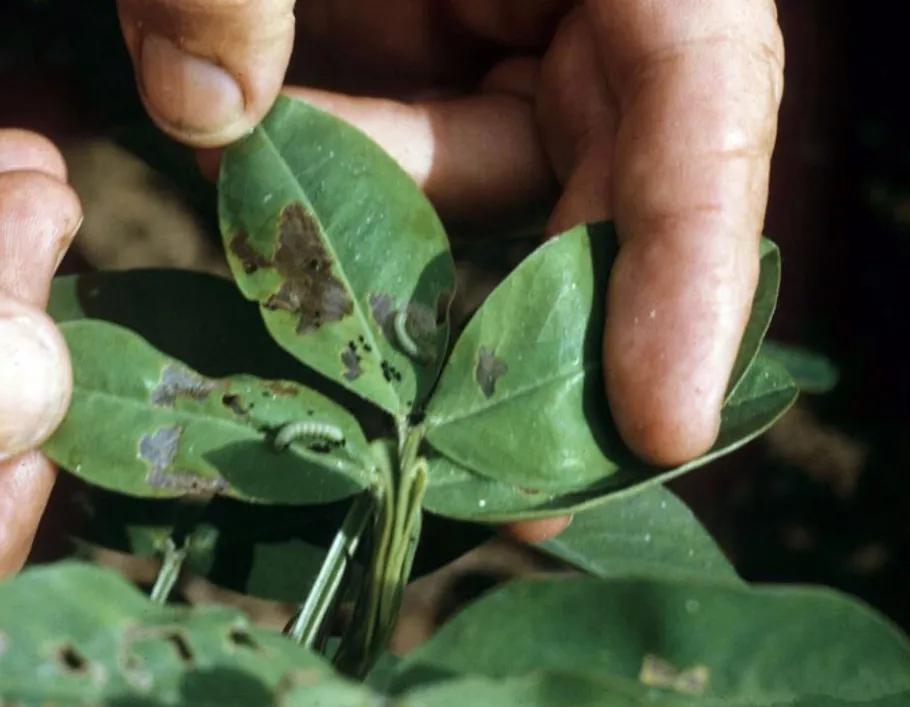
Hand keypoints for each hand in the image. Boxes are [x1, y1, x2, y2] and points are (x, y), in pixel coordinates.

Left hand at [118, 0, 783, 457]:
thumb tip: (203, 109)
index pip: (706, 100)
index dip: (695, 269)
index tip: (664, 426)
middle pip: (601, 188)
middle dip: (521, 319)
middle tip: (473, 468)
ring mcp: (502, 29)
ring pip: (482, 193)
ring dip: (386, 245)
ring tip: (281, 235)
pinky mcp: (422, 51)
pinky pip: (400, 162)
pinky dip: (336, 194)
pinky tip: (259, 179)